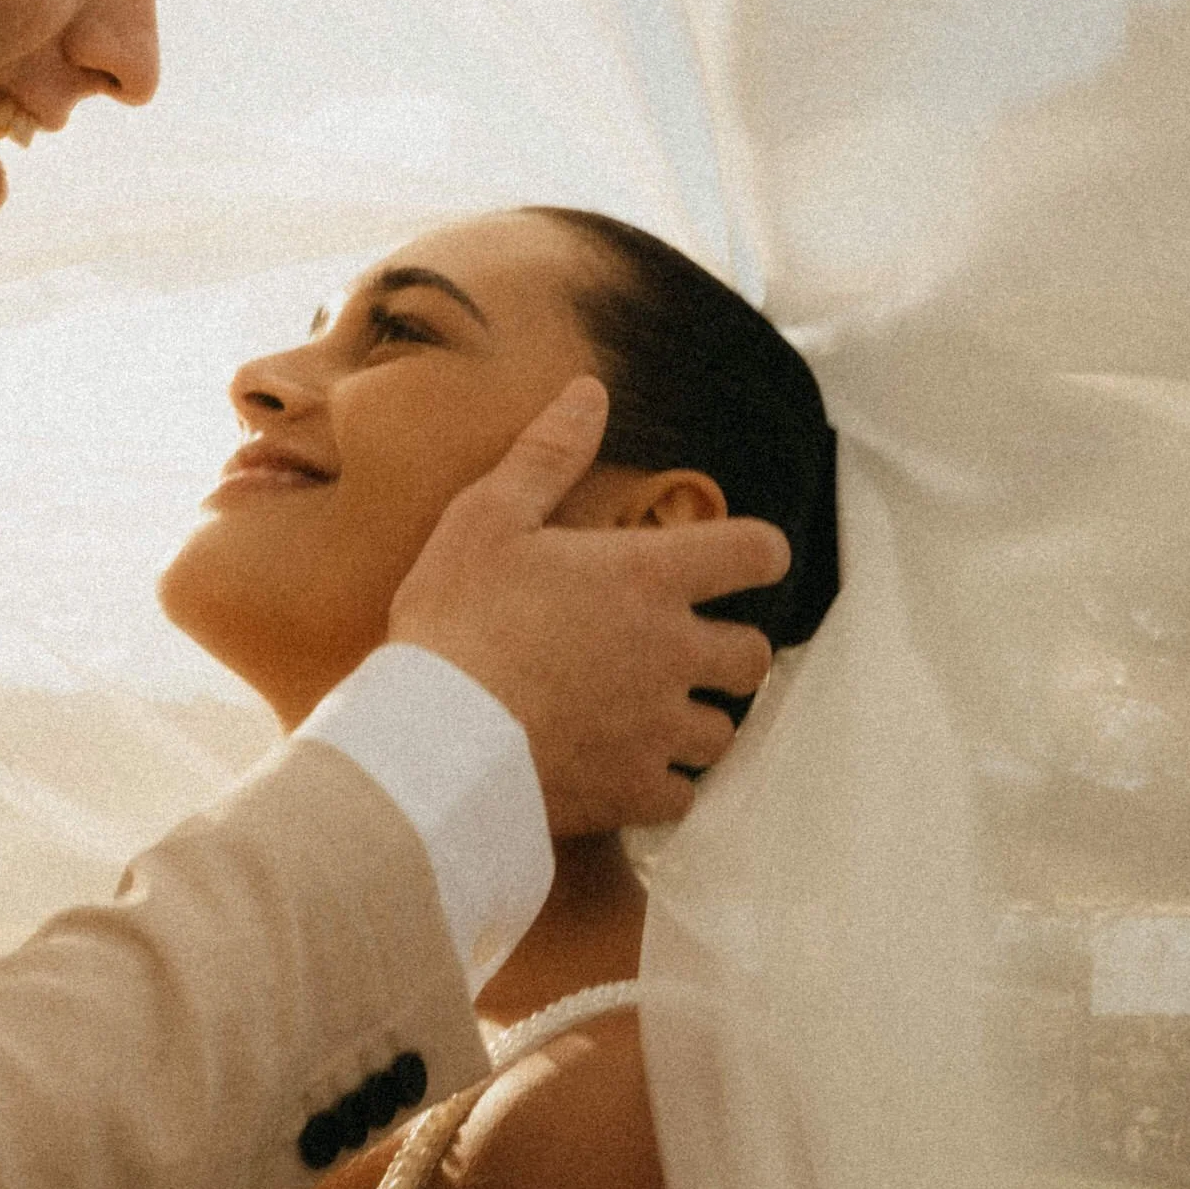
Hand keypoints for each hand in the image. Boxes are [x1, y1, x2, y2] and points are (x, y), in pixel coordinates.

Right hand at [388, 377, 787, 834]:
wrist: (432, 741)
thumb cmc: (455, 621)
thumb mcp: (487, 518)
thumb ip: (548, 455)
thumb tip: (591, 392)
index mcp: (649, 576)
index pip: (757, 552)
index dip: (755, 553)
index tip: (735, 561)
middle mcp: (674, 651)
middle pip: (755, 656)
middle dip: (728, 652)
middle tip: (681, 651)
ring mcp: (660, 727)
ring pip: (723, 733)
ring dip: (696, 723)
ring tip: (649, 717)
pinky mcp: (635, 792)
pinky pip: (682, 796)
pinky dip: (661, 786)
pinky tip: (623, 772)